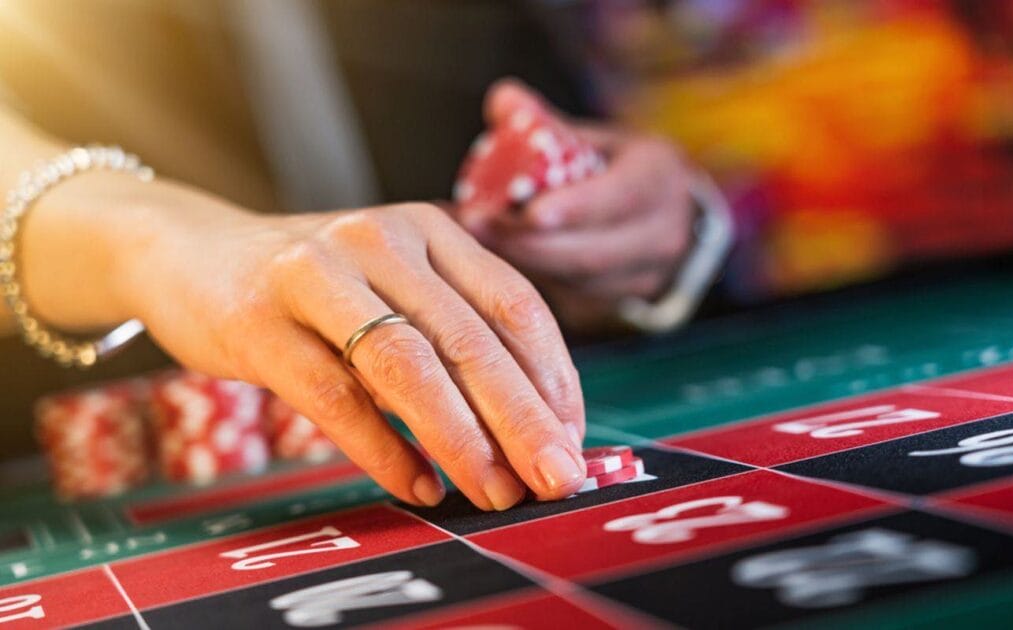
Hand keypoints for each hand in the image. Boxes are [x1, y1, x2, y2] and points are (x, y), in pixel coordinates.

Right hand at [118, 200, 585, 510]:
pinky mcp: (259, 320)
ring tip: (495, 492)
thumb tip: (533, 422)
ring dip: (461, 439)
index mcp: (429, 230)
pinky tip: (417, 486)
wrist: (189, 251)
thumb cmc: (311, 283)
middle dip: (523, 419)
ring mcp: (317, 275)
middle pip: (470, 339)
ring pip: (407, 365)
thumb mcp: (391, 282)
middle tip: (556, 478)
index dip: (553, 378)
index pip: (515, 303)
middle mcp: (381, 241)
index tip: (573, 439)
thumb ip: (451, 329)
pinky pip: (334, 395)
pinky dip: (382, 449)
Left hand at [455, 80, 694, 329]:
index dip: (576, 207)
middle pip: (592, 252)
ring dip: (523, 263)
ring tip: (474, 240)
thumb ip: (548, 124)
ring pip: (579, 281)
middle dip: (529, 242)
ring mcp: (645, 275)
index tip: (531, 212)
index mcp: (658, 178)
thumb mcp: (598, 140)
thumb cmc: (622, 171)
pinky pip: (573, 297)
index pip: (621, 196)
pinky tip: (492, 262)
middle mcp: (661, 233)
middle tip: (476, 223)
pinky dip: (532, 279)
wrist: (673, 220)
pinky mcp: (622, 301)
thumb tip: (502, 101)